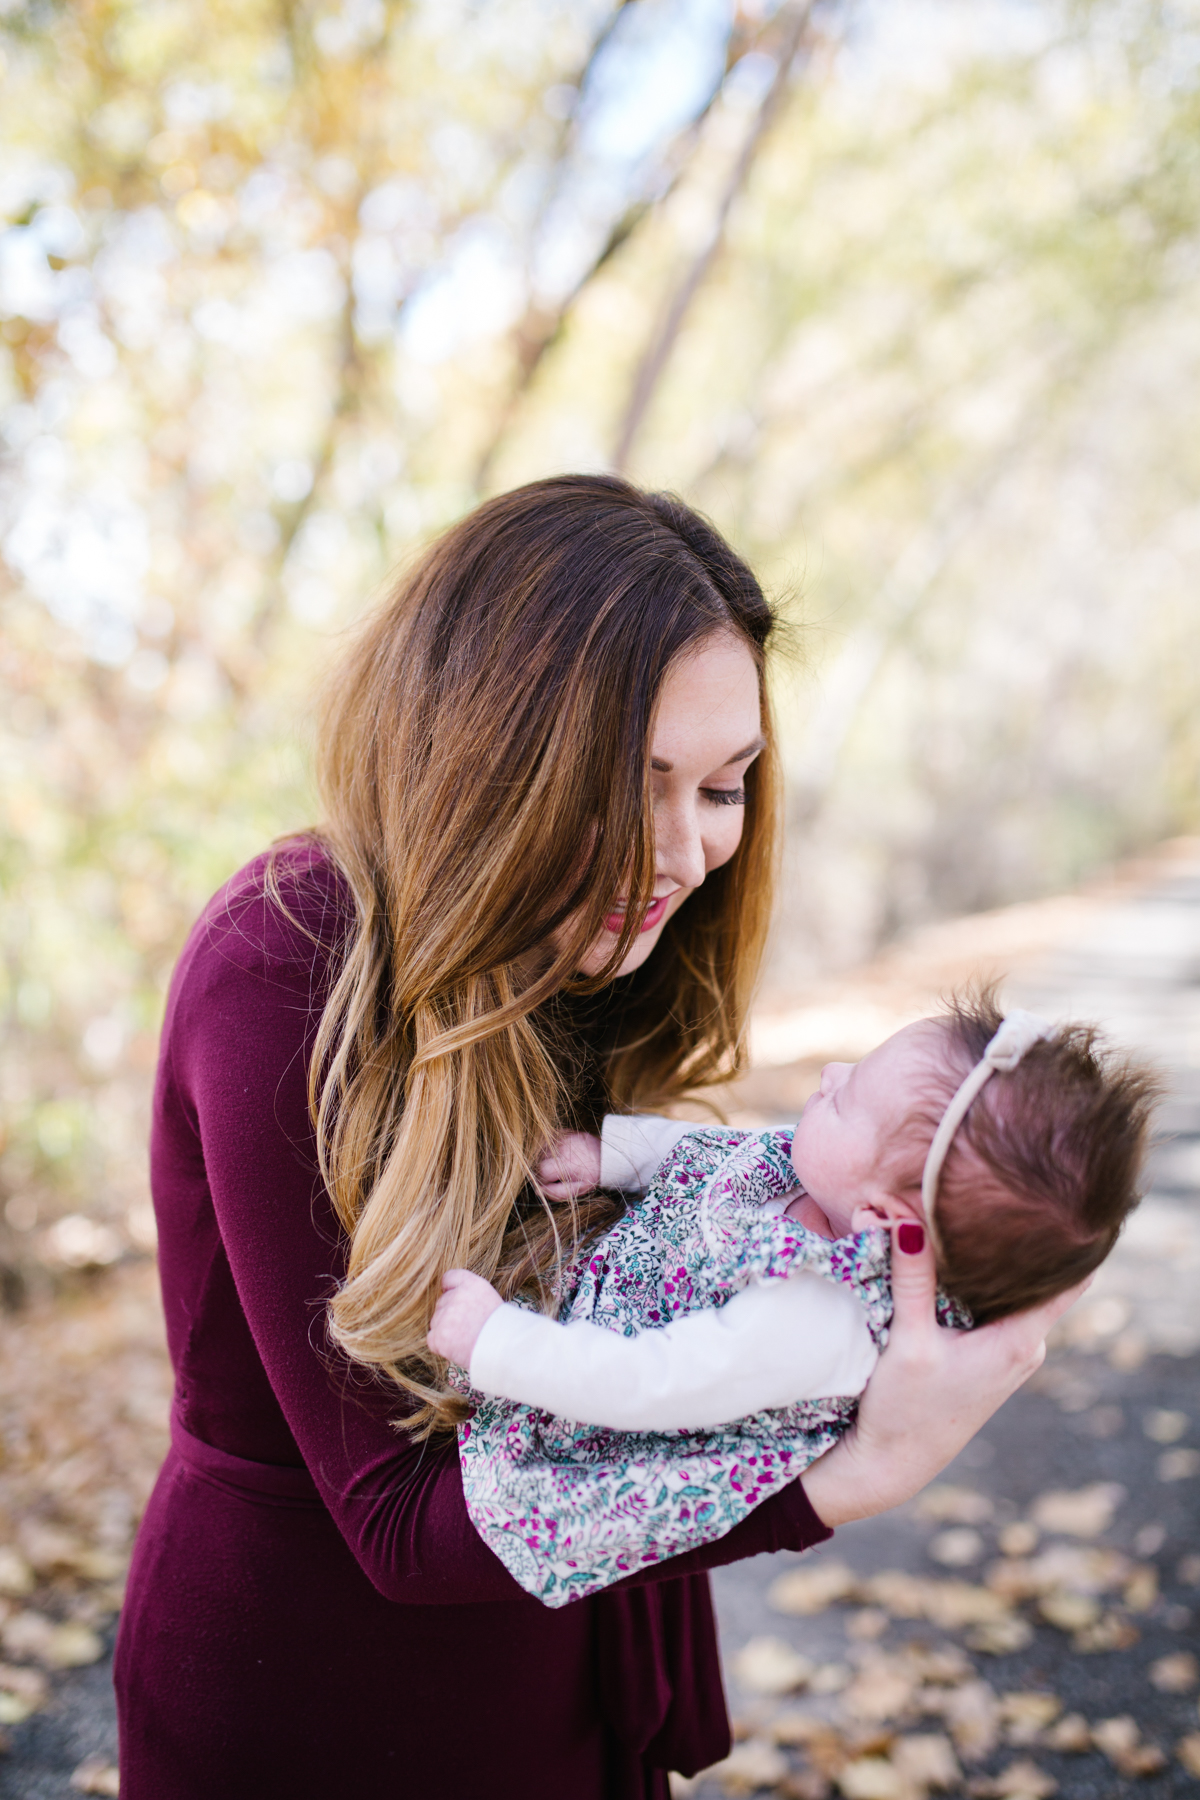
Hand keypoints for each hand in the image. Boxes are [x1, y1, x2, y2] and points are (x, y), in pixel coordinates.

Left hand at [427, 1269, 502, 1367]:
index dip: (450, 1290)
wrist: (504, 1349)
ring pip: (436, 1322)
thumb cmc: (501, 1327)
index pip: (449, 1278)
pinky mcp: (438, 1336)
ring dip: (446, 1331)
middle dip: (450, 1314)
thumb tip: (449, 1294)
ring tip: (466, 1339)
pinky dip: (442, 1346)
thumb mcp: (490, 1299)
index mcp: (471, 1284)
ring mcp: (444, 1316)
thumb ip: (469, 1295)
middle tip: (467, 1327)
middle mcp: (455, 1297)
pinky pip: (432, 1339)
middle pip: (441, 1303)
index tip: (456, 1301)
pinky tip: (457, 1348)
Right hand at [536, 1130, 602, 1200]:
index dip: (544, 1179)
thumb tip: (538, 1191)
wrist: (606, 1156)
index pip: (542, 1171)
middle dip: (544, 1169)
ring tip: (558, 1164)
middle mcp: (562, 1147)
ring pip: (541, 1150)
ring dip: (545, 1159)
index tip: (552, 1181)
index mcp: (567, 1163)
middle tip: (556, 1173)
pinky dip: (548, 1149)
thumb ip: (557, 1192)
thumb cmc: (591, 1175)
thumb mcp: (579, 1189)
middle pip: (539, 1160)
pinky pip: (547, 1141)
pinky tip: (558, 1154)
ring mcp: (562, 1137)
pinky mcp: (563, 1131)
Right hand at [801, 1221, 1088, 1526]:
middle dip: (1019, 1237)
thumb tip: (908, 1218)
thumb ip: (913, 1279)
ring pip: (1014, 1291)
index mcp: (1022, 1341)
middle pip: (1040, 1277)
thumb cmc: (905, 1411)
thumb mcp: (908, 1342)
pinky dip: (978, 1278)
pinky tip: (955, 1252)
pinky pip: (996, 1305)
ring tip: (968, 1212)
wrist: (891, 1464)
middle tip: (994, 1190)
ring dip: (993, 1259)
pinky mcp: (987, 1357)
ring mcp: (1009, 1353)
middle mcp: (1026, 1346)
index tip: (1063, 1195)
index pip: (1072, 1279)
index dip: (1074, 1238)